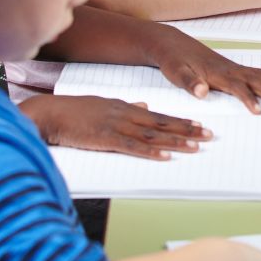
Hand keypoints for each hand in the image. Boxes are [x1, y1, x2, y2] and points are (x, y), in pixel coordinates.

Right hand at [20, 94, 209, 159]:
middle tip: (209, 135)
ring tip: (195, 146)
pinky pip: (132, 147)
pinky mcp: (105, 139)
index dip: (181, 121)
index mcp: (126, 107)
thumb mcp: (104, 104)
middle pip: (162, 124)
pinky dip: (150, 151)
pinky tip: (166, 156)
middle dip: (187, 130)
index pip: (160, 116)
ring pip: (152, 135)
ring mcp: (117, 126)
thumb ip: (126, 106)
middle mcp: (126, 114)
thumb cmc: (74, 111)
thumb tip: (144, 106)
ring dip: (175, 141)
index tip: (200, 126)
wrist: (51, 113)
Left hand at [148, 26, 260, 110]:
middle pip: (256, 81)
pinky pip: (259, 72)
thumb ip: (189, 82)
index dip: (248, 99)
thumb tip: (202, 91)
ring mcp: (234, 67)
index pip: (237, 87)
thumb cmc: (173, 60)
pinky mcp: (234, 68)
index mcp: (216, 74)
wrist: (173, 44)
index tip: (258, 112)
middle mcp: (229, 69)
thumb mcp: (175, 73)